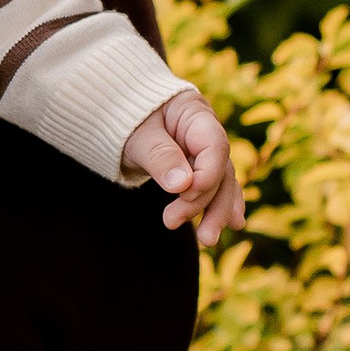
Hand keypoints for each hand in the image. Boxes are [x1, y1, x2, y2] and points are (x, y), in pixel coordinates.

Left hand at [123, 88, 244, 247]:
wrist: (116, 111)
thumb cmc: (126, 118)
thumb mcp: (136, 134)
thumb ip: (159, 156)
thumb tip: (183, 185)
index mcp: (194, 113)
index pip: (213, 145)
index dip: (206, 173)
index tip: (185, 194)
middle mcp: (206, 131)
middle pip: (219, 168)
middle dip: (207, 202)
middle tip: (185, 227)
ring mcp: (204, 150)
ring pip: (220, 182)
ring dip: (216, 211)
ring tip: (208, 239)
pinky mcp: (198, 166)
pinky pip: (215, 186)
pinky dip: (220, 204)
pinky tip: (233, 223)